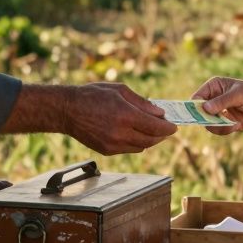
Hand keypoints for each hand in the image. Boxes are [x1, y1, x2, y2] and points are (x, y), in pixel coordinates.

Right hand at [62, 83, 177, 154]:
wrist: (67, 110)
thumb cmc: (92, 95)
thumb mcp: (120, 91)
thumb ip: (142, 102)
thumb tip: (159, 112)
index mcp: (126, 115)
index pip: (156, 127)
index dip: (168, 128)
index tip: (174, 126)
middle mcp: (121, 133)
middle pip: (151, 140)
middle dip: (161, 135)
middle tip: (166, 129)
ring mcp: (113, 144)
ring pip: (141, 147)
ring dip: (150, 140)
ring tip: (151, 130)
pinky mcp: (107, 151)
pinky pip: (129, 149)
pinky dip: (136, 143)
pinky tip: (135, 133)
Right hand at [193, 77, 242, 134]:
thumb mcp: (239, 95)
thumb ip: (222, 101)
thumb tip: (205, 108)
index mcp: (214, 86)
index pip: (197, 97)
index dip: (194, 107)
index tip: (197, 115)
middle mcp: (213, 99)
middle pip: (199, 112)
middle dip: (206, 119)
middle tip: (213, 123)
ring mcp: (218, 112)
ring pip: (207, 123)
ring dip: (217, 126)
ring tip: (231, 124)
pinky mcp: (224, 123)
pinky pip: (217, 129)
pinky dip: (225, 130)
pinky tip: (237, 126)